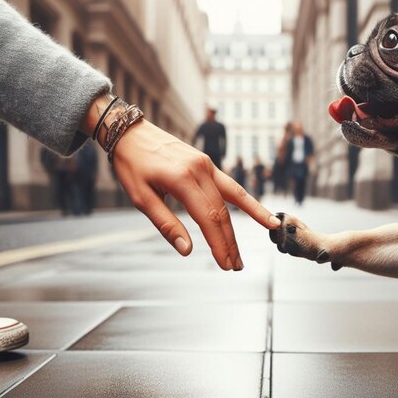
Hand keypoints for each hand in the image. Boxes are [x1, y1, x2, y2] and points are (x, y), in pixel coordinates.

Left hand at [110, 120, 280, 269]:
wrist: (130, 132)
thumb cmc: (132, 165)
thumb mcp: (141, 198)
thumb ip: (166, 224)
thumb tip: (187, 250)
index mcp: (182, 179)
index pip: (208, 218)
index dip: (219, 244)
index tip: (225, 264)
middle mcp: (200, 170)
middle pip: (223, 212)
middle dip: (231, 241)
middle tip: (236, 266)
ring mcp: (206, 164)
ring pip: (233, 197)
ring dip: (249, 220)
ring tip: (267, 236)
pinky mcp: (207, 163)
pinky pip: (231, 185)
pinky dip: (247, 200)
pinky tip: (262, 211)